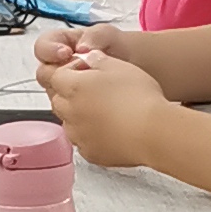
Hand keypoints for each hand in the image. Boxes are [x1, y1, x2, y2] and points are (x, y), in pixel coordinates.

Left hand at [41, 43, 169, 168]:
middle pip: (59, 100)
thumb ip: (98, 60)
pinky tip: (110, 130)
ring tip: (105, 111)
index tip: (86, 71)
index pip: (56, 76)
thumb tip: (89, 58)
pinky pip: (83, 142)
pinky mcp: (90, 153)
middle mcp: (70, 112)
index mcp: (74, 87)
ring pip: (69, 123)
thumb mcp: (121, 66)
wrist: (153, 132)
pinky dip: (91, 136)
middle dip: (70, 94)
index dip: (70, 71)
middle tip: (94, 90)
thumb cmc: (140, 98)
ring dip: (79, 116)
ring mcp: (79, 135)